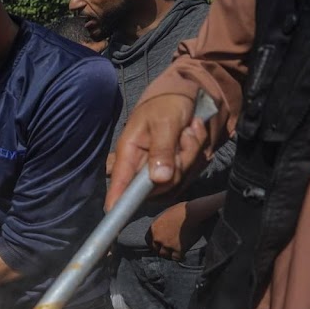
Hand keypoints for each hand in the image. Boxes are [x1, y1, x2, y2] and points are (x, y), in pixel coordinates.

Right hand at [105, 94, 210, 210]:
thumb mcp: (165, 122)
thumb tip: (159, 179)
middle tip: (186, 136)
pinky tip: (193, 134)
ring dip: (191, 154)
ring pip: (177, 180)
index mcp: (129, 152)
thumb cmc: (168, 103)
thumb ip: (162, 150)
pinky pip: (189, 174)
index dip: (116, 200)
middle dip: (179, 163)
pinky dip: (197, 154)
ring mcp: (158, 170)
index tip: (112, 214)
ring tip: (190, 129)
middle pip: (158, 187)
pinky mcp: (173, 170)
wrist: (187, 93)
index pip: (119, 182)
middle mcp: (141, 166)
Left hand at [146, 202, 198, 260]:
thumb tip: (161, 227)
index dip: (154, 243)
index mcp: (153, 228)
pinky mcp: (178, 249)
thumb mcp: (165, 213)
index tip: (158, 245)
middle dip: (160, 250)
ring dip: (169, 255)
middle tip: (167, 251)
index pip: (148, 240)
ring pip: (164, 255)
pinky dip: (180, 257)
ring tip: (174, 254)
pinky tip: (183, 256)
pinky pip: (176, 258)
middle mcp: (157, 238)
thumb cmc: (182, 209)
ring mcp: (167, 244)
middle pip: (155, 249)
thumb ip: (161, 222)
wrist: (193, 213)